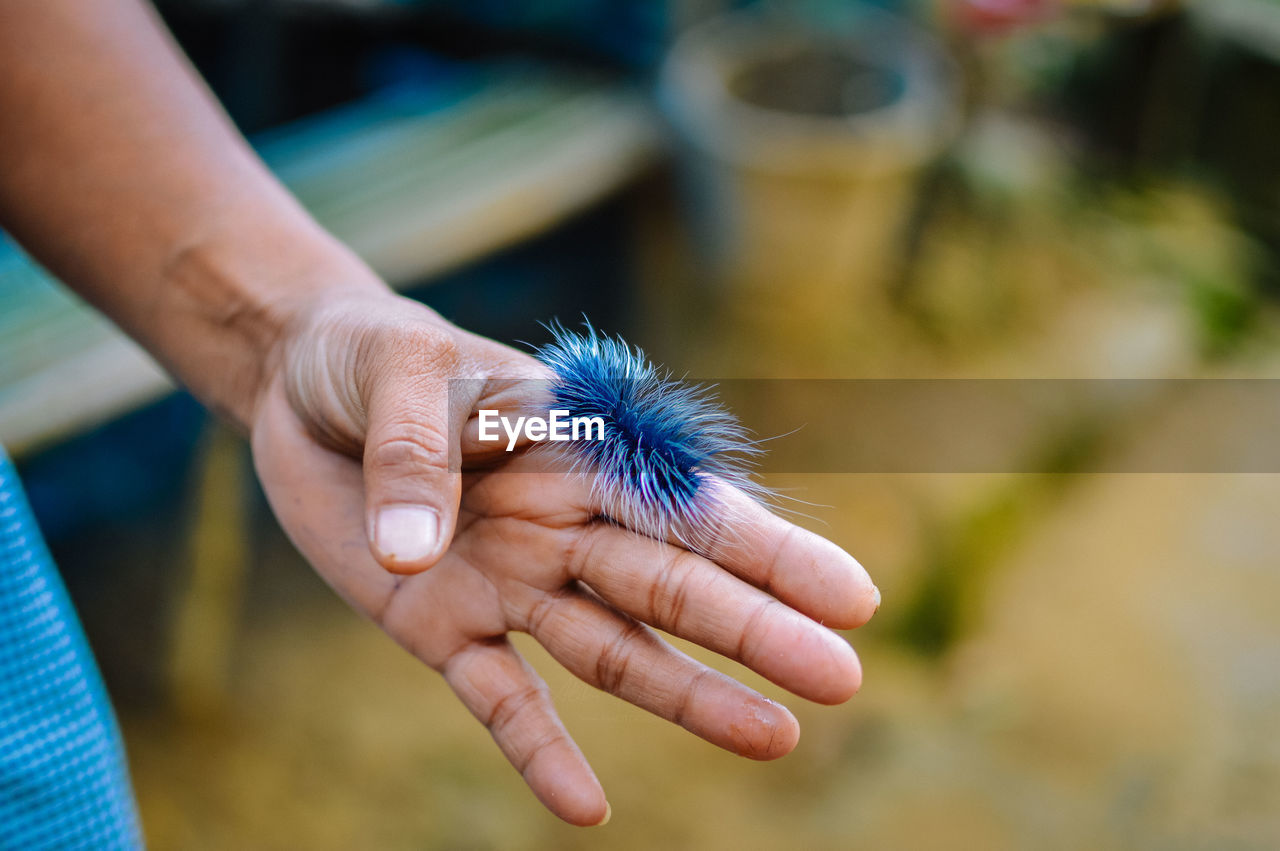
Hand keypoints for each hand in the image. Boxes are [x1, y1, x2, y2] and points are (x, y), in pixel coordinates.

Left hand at [250, 291, 879, 824]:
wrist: (303, 383)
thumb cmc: (372, 358)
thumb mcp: (395, 376)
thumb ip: (415, 457)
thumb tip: (418, 556)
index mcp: (574, 447)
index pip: (683, 503)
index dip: (766, 550)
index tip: (849, 596)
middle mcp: (560, 523)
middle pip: (670, 584)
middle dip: (755, 629)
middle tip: (842, 678)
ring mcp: (510, 581)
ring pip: (613, 648)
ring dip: (688, 695)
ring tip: (777, 740)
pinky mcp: (441, 625)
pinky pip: (499, 698)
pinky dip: (539, 752)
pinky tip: (585, 811)